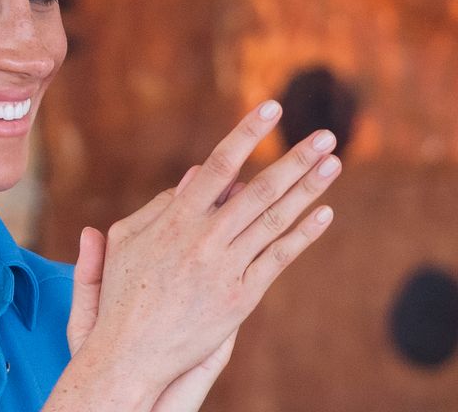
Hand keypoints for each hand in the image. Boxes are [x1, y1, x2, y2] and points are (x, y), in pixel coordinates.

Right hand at [63, 100, 340, 407]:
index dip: (246, 134)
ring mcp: (226, 268)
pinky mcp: (242, 297)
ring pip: (274, 220)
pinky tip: (324, 214)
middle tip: (326, 136)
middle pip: (258, 190)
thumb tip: (195, 176)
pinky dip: (302, 234)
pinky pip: (279, 258)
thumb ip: (158, 205)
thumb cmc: (123, 290)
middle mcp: (204, 240)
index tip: (271, 107)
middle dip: (295, 159)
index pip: (218, 166)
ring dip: (308, 189)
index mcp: (174, 220)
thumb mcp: (126, 240)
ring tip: (333, 164)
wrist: (131, 350)